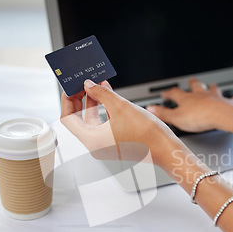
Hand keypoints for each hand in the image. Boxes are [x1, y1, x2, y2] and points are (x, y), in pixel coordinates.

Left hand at [60, 80, 179, 166]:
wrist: (165, 148)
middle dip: (81, 98)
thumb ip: (101, 93)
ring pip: (93, 119)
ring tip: (98, 84)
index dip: (68, 100)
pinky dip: (104, 108)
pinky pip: (104, 123)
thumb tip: (89, 85)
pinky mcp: (115, 141)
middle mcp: (96, 145)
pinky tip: (109, 94)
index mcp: (91, 140)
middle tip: (83, 83)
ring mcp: (105, 144)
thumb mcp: (120, 107)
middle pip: (79, 118)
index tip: (72, 87)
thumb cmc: (146, 135)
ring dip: (94, 101)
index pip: (68, 118)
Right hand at [147, 78, 232, 132]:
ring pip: (213, 90)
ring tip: (213, 84)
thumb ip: (163, 114)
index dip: (168, 93)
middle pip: (195, 87)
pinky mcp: (229, 103)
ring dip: (212, 87)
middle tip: (191, 80)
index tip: (164, 92)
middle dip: (192, 83)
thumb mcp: (176, 119)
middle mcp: (201, 96)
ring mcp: (216, 98)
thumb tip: (149, 110)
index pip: (175, 94)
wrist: (221, 116)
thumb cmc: (200, 118)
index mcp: (187, 99)